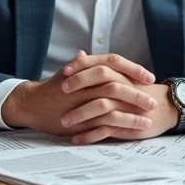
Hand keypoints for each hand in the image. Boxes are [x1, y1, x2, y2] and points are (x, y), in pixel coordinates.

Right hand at [2, 51, 159, 137]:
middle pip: (116, 84)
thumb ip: (80, 65)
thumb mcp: (66, 73)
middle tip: (153, 101)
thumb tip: (84, 54)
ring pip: (113, 105)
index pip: (113, 62)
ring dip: (133, 113)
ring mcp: (81, 101)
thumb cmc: (51, 89)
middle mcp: (84, 82)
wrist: (30, 104)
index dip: (133, 69)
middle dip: (137, 93)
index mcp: (84, 68)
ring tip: (149, 118)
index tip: (149, 78)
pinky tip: (134, 131)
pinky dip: (121, 126)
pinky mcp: (80, 120)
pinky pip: (104, 123)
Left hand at [64, 63, 184, 144]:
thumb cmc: (140, 91)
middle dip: (79, 84)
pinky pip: (107, 129)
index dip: (82, 66)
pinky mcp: (129, 124)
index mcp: (123, 74)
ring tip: (63, 122)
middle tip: (61, 91)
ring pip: (102, 106)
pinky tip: (76, 138)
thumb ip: (99, 68)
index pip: (101, 63)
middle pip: (101, 79)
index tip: (64, 71)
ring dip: (80, 114)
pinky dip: (90, 135)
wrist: (168, 108)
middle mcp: (125, 86)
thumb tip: (78, 56)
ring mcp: (127, 106)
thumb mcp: (122, 76)